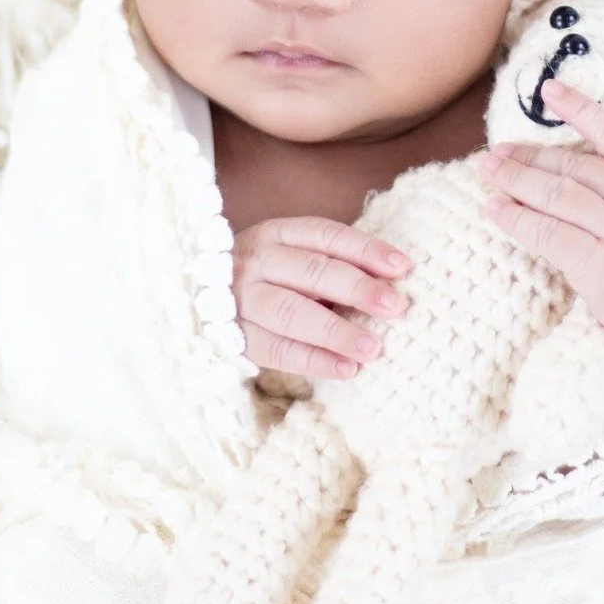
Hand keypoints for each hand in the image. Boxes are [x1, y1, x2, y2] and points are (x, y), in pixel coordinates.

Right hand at [233, 216, 413, 380]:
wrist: (201, 296)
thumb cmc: (271, 277)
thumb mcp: (294, 257)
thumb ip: (334, 264)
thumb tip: (392, 280)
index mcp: (277, 234)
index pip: (326, 236)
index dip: (365, 249)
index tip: (402, 266)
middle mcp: (258, 261)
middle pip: (312, 272)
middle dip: (357, 288)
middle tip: (396, 306)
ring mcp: (243, 300)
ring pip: (292, 313)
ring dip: (336, 331)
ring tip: (374, 348)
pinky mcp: (236, 337)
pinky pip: (278, 350)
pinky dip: (315, 361)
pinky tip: (347, 369)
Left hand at [479, 80, 603, 378]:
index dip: (581, 110)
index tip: (548, 90)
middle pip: (575, 167)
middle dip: (530, 157)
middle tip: (496, 150)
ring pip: (556, 196)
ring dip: (515, 181)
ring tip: (488, 171)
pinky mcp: (600, 269)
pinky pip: (547, 234)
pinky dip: (516, 219)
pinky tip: (495, 209)